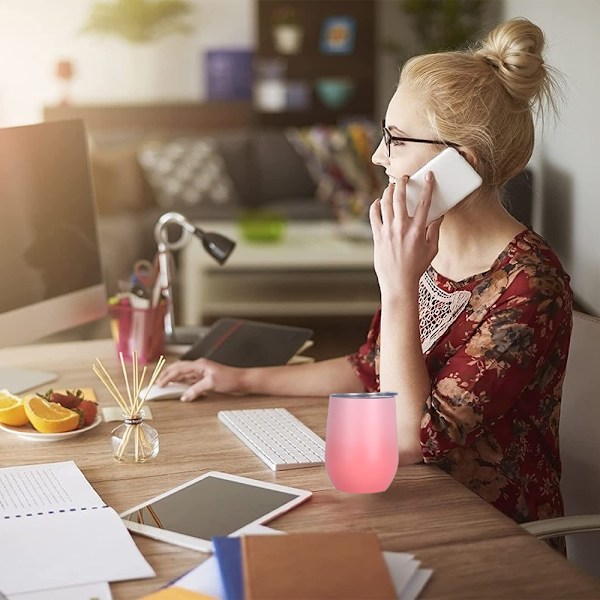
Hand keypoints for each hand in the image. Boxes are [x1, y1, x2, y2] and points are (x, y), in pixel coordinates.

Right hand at [155, 358, 246, 400]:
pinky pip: (189, 381)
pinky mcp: (204, 379)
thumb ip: (196, 390)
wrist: (242, 381)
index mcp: (199, 364)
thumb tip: (184, 396)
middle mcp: (199, 367)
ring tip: (164, 386)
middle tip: (157, 384)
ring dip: (173, 380)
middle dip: (166, 375)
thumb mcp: (212, 384)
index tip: (158, 385)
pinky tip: (178, 389)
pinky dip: (182, 385)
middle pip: (178, 369)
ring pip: (183, 375)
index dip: (167, 377)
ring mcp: (201, 373)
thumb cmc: (230, 378)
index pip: (178, 369)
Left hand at [369, 172, 441, 298]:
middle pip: (400, 198)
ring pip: (385, 203)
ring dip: (388, 191)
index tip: (429, 176)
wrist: (398, 282)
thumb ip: (435, 231)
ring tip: (392, 187)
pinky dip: (375, 206)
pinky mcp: (377, 236)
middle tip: (404, 178)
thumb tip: (438, 216)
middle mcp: (401, 228)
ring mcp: (387, 231)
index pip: (424, 203)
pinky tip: (378, 202)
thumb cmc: (416, 267)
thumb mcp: (432, 249)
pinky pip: (373, 215)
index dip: (428, 186)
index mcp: (417, 230)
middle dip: (402, 183)